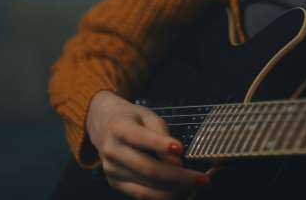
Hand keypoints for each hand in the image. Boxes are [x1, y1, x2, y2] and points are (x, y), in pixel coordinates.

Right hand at [86, 90, 208, 199]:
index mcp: (119, 128)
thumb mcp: (147, 115)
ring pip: (146, 185)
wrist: (103, 125)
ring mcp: (112, 170)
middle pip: (148, 168)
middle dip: (178, 176)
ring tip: (194, 187)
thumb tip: (175, 158)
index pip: (140, 138)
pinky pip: (140, 195)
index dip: (160, 144)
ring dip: (174, 189)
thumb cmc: (131, 119)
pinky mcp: (115, 183)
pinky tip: (178, 193)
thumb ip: (161, 133)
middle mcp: (112, 151)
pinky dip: (161, 196)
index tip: (180, 149)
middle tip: (202, 179)